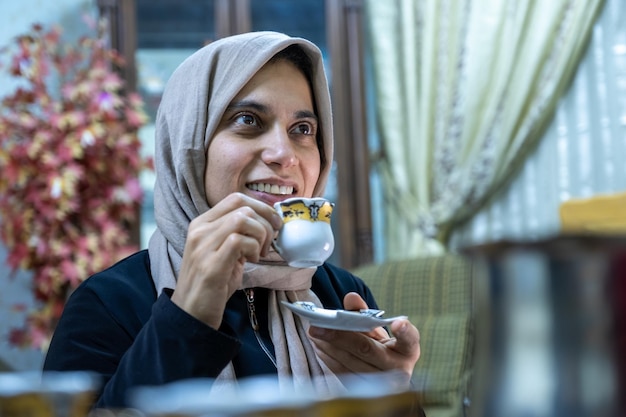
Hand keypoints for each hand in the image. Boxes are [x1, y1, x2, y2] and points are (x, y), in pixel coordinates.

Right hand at [171, 193, 282, 327]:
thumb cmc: (212, 284)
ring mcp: (203, 246)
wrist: (192, 313)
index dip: (262, 207)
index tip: (274, 223)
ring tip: (258, 254)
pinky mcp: (211, 264)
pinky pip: (240, 241)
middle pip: (243, 207)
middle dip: (265, 223)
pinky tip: (251, 262)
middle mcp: (200, 230)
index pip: (236, 199)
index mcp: (202, 223)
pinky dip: (253, 249)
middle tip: (268, 244)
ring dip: (260, 236)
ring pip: (243, 220)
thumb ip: (238, 234)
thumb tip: (267, 223)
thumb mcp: (223, 251)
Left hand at [308, 292, 420, 386]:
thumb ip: (365, 312)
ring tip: (314, 333)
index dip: (405, 331)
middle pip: (367, 350)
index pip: (409, 340)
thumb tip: (350, 297)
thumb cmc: (385, 348)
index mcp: (407, 350)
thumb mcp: (380, 330)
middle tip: (319, 326)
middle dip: (340, 336)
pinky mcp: (364, 393)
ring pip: (350, 363)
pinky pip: (343, 373)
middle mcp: (398, 370)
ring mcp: (381, 385)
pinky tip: (318, 346)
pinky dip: (328, 358)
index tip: (399, 323)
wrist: (387, 377)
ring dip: (329, 347)